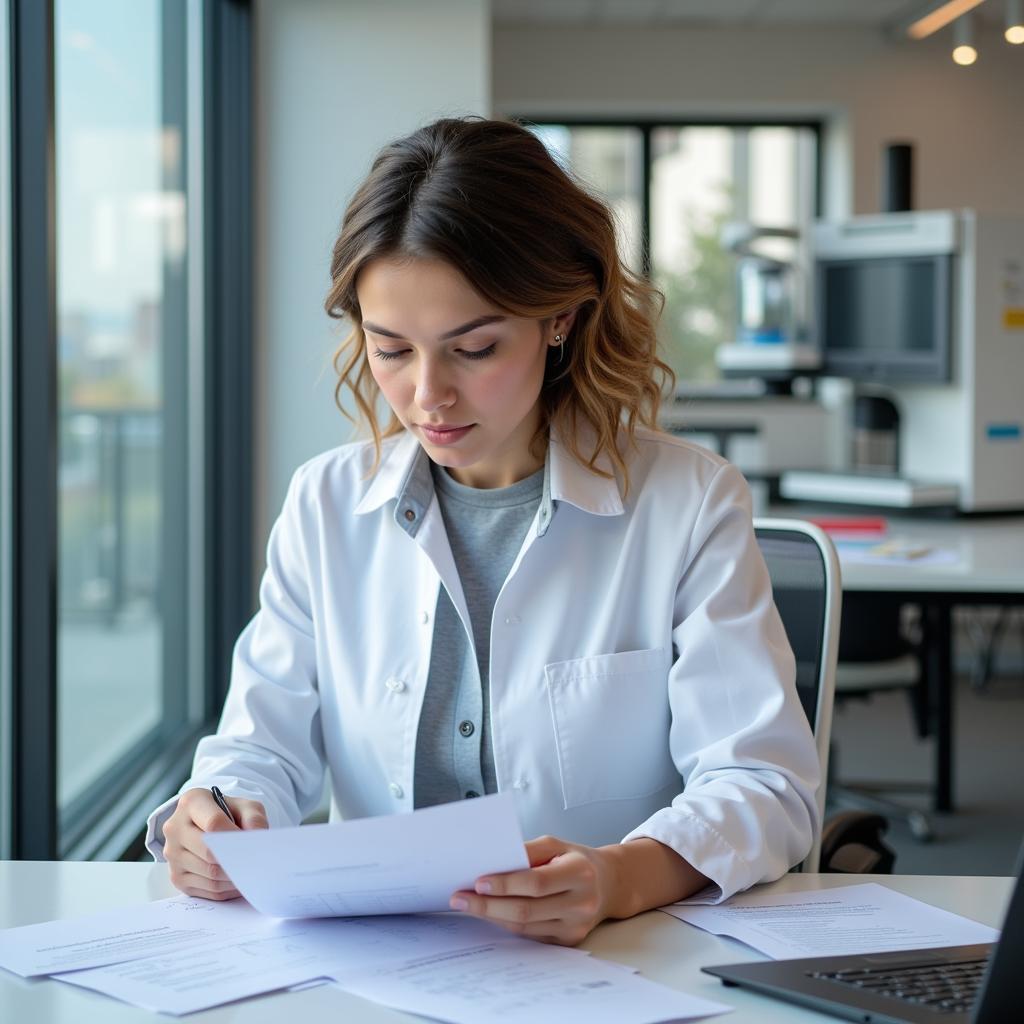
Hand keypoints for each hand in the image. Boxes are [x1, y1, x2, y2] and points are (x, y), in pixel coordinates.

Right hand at [163, 788, 267, 899]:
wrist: (207, 824)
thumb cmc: (229, 813)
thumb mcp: (245, 806)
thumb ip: (254, 818)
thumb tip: (257, 838)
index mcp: (191, 802)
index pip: (214, 823)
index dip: (236, 837)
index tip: (252, 844)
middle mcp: (175, 827)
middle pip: (209, 852)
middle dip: (236, 859)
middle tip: (255, 862)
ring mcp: (172, 854)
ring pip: (209, 874)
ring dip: (234, 876)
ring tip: (249, 870)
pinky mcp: (176, 876)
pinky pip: (206, 889)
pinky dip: (226, 888)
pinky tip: (237, 880)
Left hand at [448, 835, 615, 945]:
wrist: (608, 884)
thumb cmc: (575, 859)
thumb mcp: (556, 844)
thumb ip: (527, 851)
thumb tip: (493, 861)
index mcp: (579, 873)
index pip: (536, 882)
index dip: (505, 884)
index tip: (477, 882)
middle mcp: (581, 903)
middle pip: (527, 910)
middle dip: (488, 905)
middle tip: (460, 898)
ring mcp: (576, 926)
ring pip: (525, 926)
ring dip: (492, 916)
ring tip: (467, 905)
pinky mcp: (568, 941)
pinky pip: (531, 935)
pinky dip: (507, 924)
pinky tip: (490, 914)